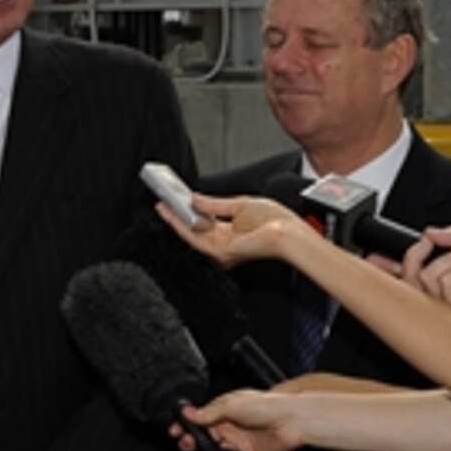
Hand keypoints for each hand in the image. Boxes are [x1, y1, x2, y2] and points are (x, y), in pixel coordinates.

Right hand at [155, 193, 310, 268]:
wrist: (288, 232)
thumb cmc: (275, 221)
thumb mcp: (240, 204)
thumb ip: (214, 204)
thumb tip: (195, 199)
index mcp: (231, 232)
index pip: (204, 221)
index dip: (189, 209)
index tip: (177, 198)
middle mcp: (223, 243)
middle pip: (194, 228)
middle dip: (177, 213)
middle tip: (163, 199)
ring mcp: (221, 249)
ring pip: (190, 233)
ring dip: (174, 218)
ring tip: (162, 203)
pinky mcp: (219, 252)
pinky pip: (194, 238)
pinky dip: (180, 225)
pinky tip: (172, 213)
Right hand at [169, 389, 304, 450]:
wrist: (289, 421)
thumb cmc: (266, 404)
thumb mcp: (231, 404)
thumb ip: (208, 412)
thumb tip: (188, 411)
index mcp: (222, 407)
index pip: (198, 416)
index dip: (185, 424)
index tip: (174, 430)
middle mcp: (227, 423)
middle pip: (202, 434)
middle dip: (188, 440)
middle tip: (183, 444)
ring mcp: (235, 439)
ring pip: (211, 449)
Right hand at [372, 226, 450, 339]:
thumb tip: (429, 232)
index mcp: (448, 274)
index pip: (410, 270)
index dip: (387, 264)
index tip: (374, 255)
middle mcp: (443, 289)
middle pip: (406, 274)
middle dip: (411, 254)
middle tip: (425, 244)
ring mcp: (448, 302)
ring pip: (423, 277)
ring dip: (450, 260)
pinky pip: (441, 285)